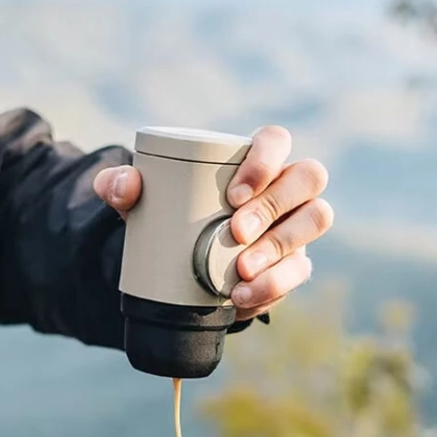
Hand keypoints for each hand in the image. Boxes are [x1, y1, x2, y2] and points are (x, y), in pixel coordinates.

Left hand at [94, 125, 332, 320]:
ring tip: (241, 270)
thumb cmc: (168, 219)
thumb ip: (119, 187)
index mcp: (254, 160)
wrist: (178, 270)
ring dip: (281, 246)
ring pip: (316, 218)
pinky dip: (274, 285)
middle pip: (307, 178)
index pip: (277, 140)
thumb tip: (126, 185)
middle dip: (273, 205)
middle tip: (235, 232)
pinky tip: (242, 296)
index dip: (266, 160)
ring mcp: (296, 225)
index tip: (234, 193)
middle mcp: (285, 187)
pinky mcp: (294, 263)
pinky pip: (300, 270)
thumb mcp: (138, 203)